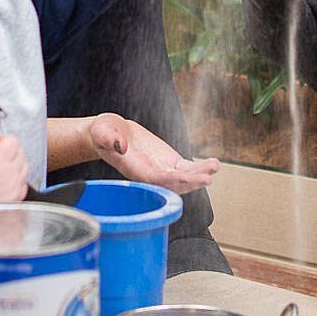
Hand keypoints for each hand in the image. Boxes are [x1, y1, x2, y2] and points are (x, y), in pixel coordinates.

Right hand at [0, 134, 28, 202]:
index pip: (12, 142)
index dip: (5, 140)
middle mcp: (8, 174)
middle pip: (20, 154)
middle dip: (10, 153)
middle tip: (0, 157)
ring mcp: (13, 187)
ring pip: (24, 169)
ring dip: (16, 167)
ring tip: (2, 171)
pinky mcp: (15, 198)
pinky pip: (23, 184)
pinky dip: (17, 182)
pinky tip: (4, 183)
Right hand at [88, 112, 219, 194]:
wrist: (111, 132)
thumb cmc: (104, 132)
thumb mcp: (102, 132)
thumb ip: (108, 138)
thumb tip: (119, 145)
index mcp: (134, 170)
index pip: (156, 179)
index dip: (172, 179)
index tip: (187, 178)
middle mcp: (150, 175)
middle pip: (173, 183)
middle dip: (191, 181)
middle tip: (207, 176)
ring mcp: (161, 169)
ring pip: (183, 177)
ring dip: (199, 174)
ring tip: (214, 166)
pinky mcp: (168, 162)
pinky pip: (186, 168)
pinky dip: (199, 167)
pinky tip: (213, 164)